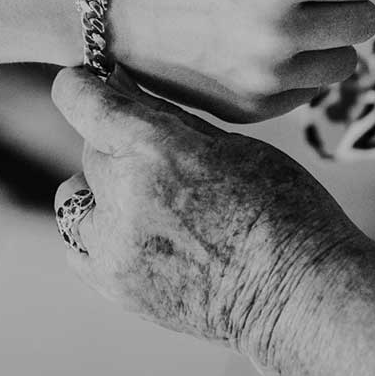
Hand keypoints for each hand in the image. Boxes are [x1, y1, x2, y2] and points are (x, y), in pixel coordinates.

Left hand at [50, 67, 374, 365]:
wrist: (299, 293)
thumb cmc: (283, 207)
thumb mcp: (232, 144)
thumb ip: (169, 119)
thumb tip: (124, 86)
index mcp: (156, 147)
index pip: (83, 99)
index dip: (81, 86)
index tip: (86, 82)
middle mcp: (124, 194)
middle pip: (91, 147)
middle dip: (117, 142)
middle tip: (160, 156)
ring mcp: (114, 246)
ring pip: (75, 196)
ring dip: (102, 189)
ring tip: (150, 200)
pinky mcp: (115, 285)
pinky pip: (78, 245)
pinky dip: (98, 233)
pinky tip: (140, 233)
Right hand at [101, 0, 374, 121]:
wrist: (107, 4)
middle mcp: (278, 31)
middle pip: (365, 21)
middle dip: (339, 0)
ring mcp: (265, 78)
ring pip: (346, 61)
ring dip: (324, 37)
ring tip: (272, 17)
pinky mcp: (254, 110)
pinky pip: (311, 88)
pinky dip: (295, 67)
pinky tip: (251, 46)